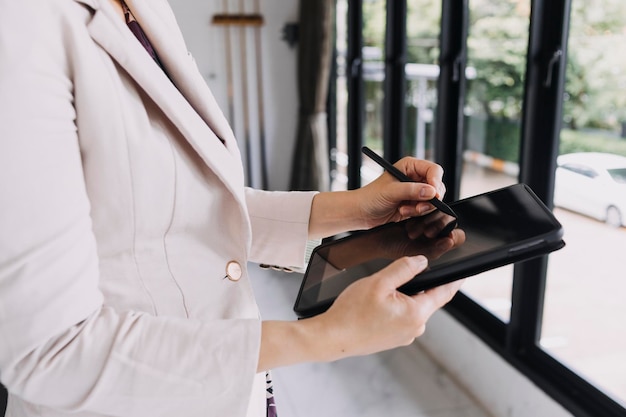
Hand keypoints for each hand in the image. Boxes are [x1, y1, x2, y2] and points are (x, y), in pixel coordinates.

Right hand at [311, 256, 463, 359]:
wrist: (333, 337)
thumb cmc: (352, 313)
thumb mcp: (379, 282)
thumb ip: (403, 269)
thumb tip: (421, 262)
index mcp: (415, 314)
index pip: (443, 294)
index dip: (453, 281)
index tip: (462, 274)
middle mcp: (414, 329)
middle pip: (424, 299)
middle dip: (413, 286)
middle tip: (389, 279)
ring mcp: (404, 336)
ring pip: (410, 308)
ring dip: (400, 297)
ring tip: (375, 296)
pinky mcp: (393, 339)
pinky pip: (400, 317)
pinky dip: (392, 308)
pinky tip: (373, 307)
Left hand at [354, 157, 446, 228]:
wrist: (362, 213)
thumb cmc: (371, 197)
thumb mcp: (391, 192)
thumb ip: (411, 191)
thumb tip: (431, 192)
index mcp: (410, 166)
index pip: (434, 170)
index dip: (436, 182)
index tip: (434, 195)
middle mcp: (415, 177)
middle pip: (437, 186)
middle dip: (429, 199)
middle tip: (418, 206)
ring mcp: (416, 191)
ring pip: (433, 200)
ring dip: (421, 208)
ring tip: (404, 209)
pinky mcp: (415, 204)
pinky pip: (426, 209)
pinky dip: (417, 213)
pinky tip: (403, 212)